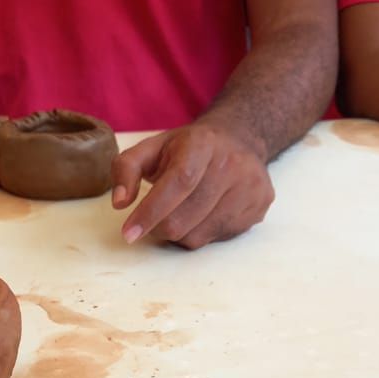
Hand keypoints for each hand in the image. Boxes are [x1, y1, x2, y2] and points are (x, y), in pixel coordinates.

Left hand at [111, 122, 274, 249]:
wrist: (239, 139)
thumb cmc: (188, 148)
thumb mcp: (152, 147)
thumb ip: (126, 168)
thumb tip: (118, 202)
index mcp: (202, 144)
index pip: (178, 183)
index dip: (151, 211)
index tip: (129, 233)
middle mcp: (232, 164)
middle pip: (184, 218)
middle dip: (159, 226)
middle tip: (155, 217)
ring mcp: (250, 186)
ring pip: (198, 235)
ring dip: (179, 232)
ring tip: (181, 211)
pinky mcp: (259, 206)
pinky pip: (217, 238)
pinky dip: (201, 232)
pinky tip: (203, 213)